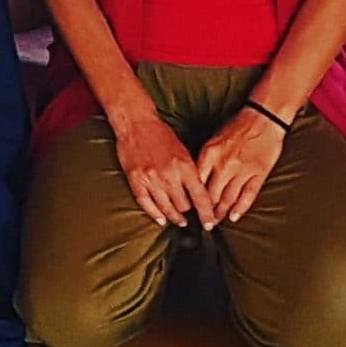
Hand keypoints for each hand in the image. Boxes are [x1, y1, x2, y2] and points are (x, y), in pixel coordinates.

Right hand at [111, 107, 213, 229]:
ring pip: (166, 208)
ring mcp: (151, 179)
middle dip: (188, 211)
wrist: (136, 122)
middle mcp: (169, 175)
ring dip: (174, 217)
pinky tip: (161, 219)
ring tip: (179, 220)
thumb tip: (199, 192)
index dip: (207, 214)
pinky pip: (146, 203)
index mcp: (184, 166)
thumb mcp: (183, 151)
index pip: (200, 197)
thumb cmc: (160, 134)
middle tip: (191, 214)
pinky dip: (154, 214)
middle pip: (183, 206)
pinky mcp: (136, 180)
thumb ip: (191, 172)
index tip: (209, 223)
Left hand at [195, 104, 286, 224]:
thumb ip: (205, 159)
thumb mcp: (214, 140)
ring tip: (216, 222)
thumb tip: (195, 178)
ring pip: (228, 198)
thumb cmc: (237, 127)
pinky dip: (240, 208)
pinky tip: (234, 216)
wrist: (263, 119)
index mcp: (210, 154)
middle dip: (206, 211)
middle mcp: (224, 164)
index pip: (197, 182)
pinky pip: (248, 195)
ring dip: (221, 212)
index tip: (189, 207)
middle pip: (212, 194)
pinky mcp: (258, 174)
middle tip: (203, 221)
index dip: (193, 197)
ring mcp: (242, 171)